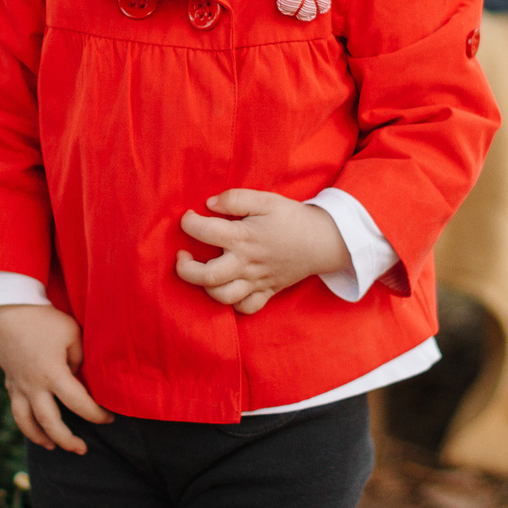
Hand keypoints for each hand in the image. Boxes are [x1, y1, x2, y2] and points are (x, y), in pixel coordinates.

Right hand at [0, 304, 108, 453]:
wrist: (6, 309)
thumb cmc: (44, 319)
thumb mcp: (72, 333)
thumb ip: (80, 359)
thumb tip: (78, 377)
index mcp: (53, 374)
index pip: (79, 403)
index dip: (96, 414)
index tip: (109, 418)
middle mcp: (33, 385)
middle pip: (50, 423)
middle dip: (67, 440)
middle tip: (82, 449)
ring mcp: (18, 386)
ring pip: (26, 422)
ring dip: (40, 438)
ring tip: (53, 447)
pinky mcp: (9, 381)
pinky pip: (16, 409)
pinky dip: (26, 423)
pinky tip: (35, 427)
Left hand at [175, 190, 353, 315]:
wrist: (324, 240)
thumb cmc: (292, 218)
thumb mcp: (266, 200)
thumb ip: (236, 199)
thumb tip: (209, 204)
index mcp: (244, 237)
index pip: (205, 231)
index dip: (189, 222)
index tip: (188, 217)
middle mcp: (246, 263)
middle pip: (206, 276)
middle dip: (185, 268)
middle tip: (182, 255)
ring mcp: (256, 281)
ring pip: (222, 297)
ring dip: (205, 287)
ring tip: (201, 272)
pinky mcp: (267, 292)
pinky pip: (246, 308)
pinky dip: (233, 304)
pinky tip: (227, 288)